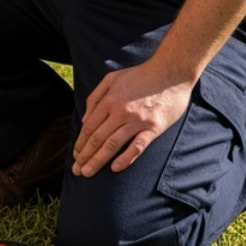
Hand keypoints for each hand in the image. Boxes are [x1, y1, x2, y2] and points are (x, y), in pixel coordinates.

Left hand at [70, 61, 194, 177]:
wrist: (171, 72)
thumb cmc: (140, 75)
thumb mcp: (112, 78)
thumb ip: (95, 97)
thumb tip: (84, 119)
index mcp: (110, 100)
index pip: (90, 127)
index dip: (80, 143)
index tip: (75, 156)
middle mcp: (121, 112)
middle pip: (98, 138)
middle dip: (85, 156)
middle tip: (77, 171)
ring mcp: (137, 121)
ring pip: (113, 144)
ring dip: (98, 160)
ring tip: (88, 172)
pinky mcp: (154, 128)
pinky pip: (138, 146)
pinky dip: (126, 158)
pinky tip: (115, 168)